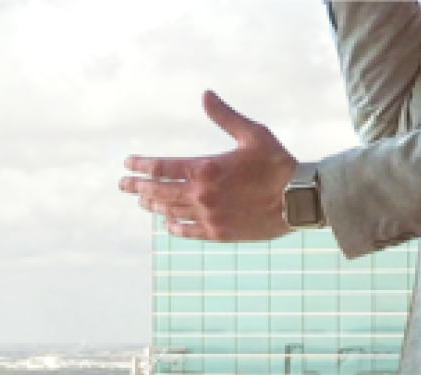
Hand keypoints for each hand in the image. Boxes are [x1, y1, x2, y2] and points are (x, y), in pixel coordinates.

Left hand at [119, 90, 297, 241]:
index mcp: (205, 168)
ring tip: (142, 202)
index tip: (127, 164)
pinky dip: (174, 227)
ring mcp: (208, 216)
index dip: (140, 166)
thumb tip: (205, 94)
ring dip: (153, 206)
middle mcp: (201, 194)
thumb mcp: (252, 133)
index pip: (160, 167)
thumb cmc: (277, 163)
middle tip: (122, 186)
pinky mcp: (218, 233)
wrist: (298, 199)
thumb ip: (224, 116)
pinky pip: (188, 231)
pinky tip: (167, 224)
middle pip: (158, 192)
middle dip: (137, 187)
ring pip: (170, 212)